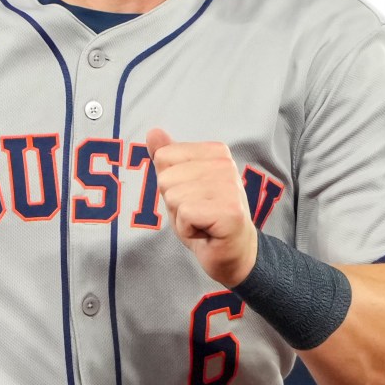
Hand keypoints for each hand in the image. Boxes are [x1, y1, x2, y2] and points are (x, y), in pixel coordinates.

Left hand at [145, 127, 256, 287]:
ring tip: (203, 222)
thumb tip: (153, 131)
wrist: (232, 253)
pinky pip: (184, 214)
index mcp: (215, 152)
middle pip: (166, 178)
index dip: (170, 184)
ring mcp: (229, 186)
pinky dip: (188, 229)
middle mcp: (225, 164)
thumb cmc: (205, 219)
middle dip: (174, 203)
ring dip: (181, 217)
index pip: (164, 157)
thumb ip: (167, 158)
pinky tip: (206, 231)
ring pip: (173, 197)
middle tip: (198, 213)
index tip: (193, 198)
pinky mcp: (228, 210)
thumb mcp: (180, 185)